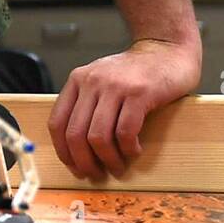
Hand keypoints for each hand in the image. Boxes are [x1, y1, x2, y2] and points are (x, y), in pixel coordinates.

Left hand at [47, 38, 200, 179]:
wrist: (166, 48)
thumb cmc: (135, 71)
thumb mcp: (101, 80)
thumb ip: (87, 102)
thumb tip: (76, 145)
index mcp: (77, 81)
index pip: (57, 122)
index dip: (63, 150)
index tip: (74, 166)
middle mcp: (92, 82)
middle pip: (75, 134)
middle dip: (83, 161)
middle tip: (95, 174)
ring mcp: (115, 87)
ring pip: (98, 136)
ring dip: (107, 159)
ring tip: (117, 166)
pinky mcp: (140, 93)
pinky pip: (125, 131)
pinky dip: (128, 148)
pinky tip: (134, 150)